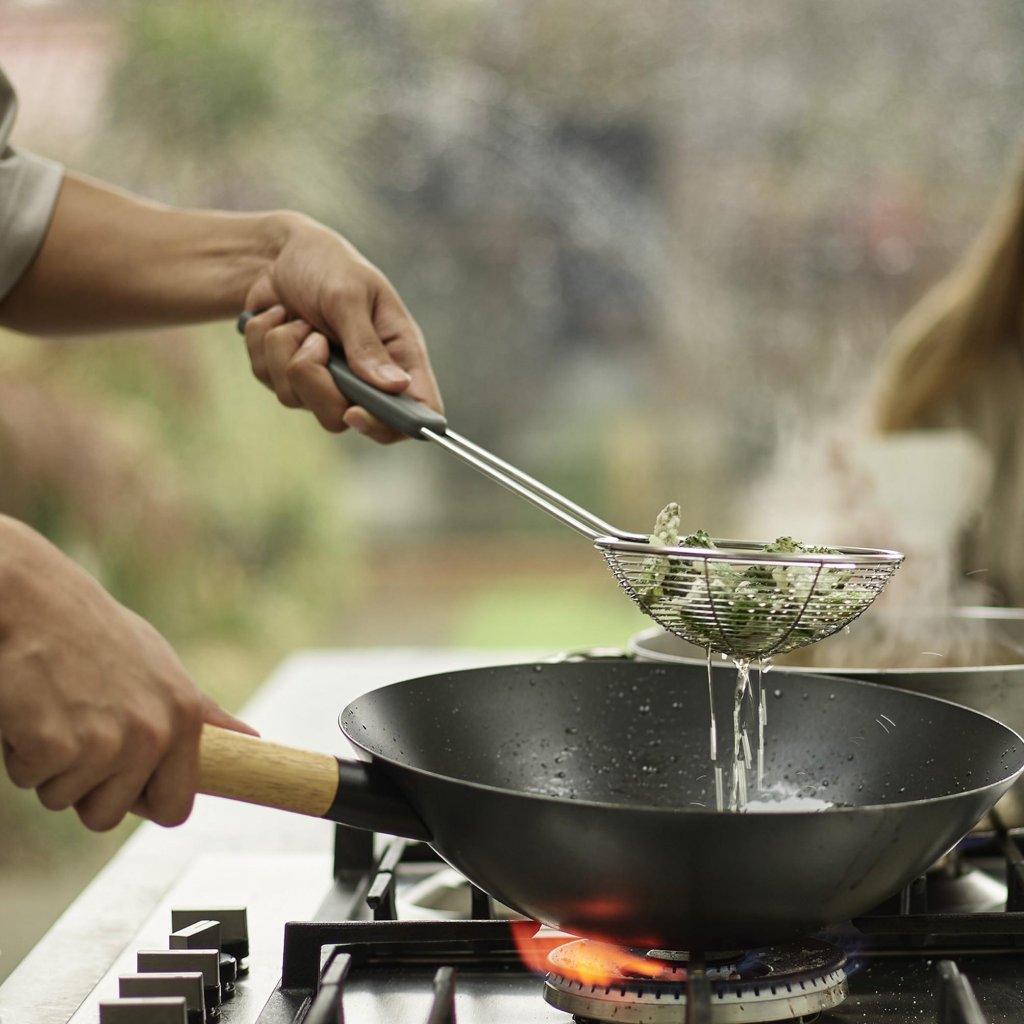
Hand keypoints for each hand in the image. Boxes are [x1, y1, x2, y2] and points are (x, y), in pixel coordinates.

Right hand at [0, 518, 255, 830]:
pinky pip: (29, 780)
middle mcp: (154, 733)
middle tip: (77, 728)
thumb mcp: (162, 667)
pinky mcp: (55, 746)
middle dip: (84, 786)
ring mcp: (105, 742)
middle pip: (108, 815)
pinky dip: (20, 752)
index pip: (175, 808)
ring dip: (50, 765)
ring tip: (56, 708)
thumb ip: (202, 713)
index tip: (123, 779)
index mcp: (185, 717)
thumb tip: (250, 739)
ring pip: (63, 800)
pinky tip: (30, 707)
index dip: (141, 800)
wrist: (34, 600)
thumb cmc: (95, 634)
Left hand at [241, 214, 441, 442]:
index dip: (389, 425)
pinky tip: (278, 318)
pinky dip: (264, 343)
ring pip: (296, 399)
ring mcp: (325, 380)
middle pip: (343, 417)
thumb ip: (366, 344)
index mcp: (399, 356)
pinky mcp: (289, 376)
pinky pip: (268, 379)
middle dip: (315, 381)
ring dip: (284, 350)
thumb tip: (395, 386)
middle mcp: (366, 377)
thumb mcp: (349, 295)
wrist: (278, 253)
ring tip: (297, 318)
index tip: (354, 411)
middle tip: (313, 340)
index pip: (416, 411)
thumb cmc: (329, 264)